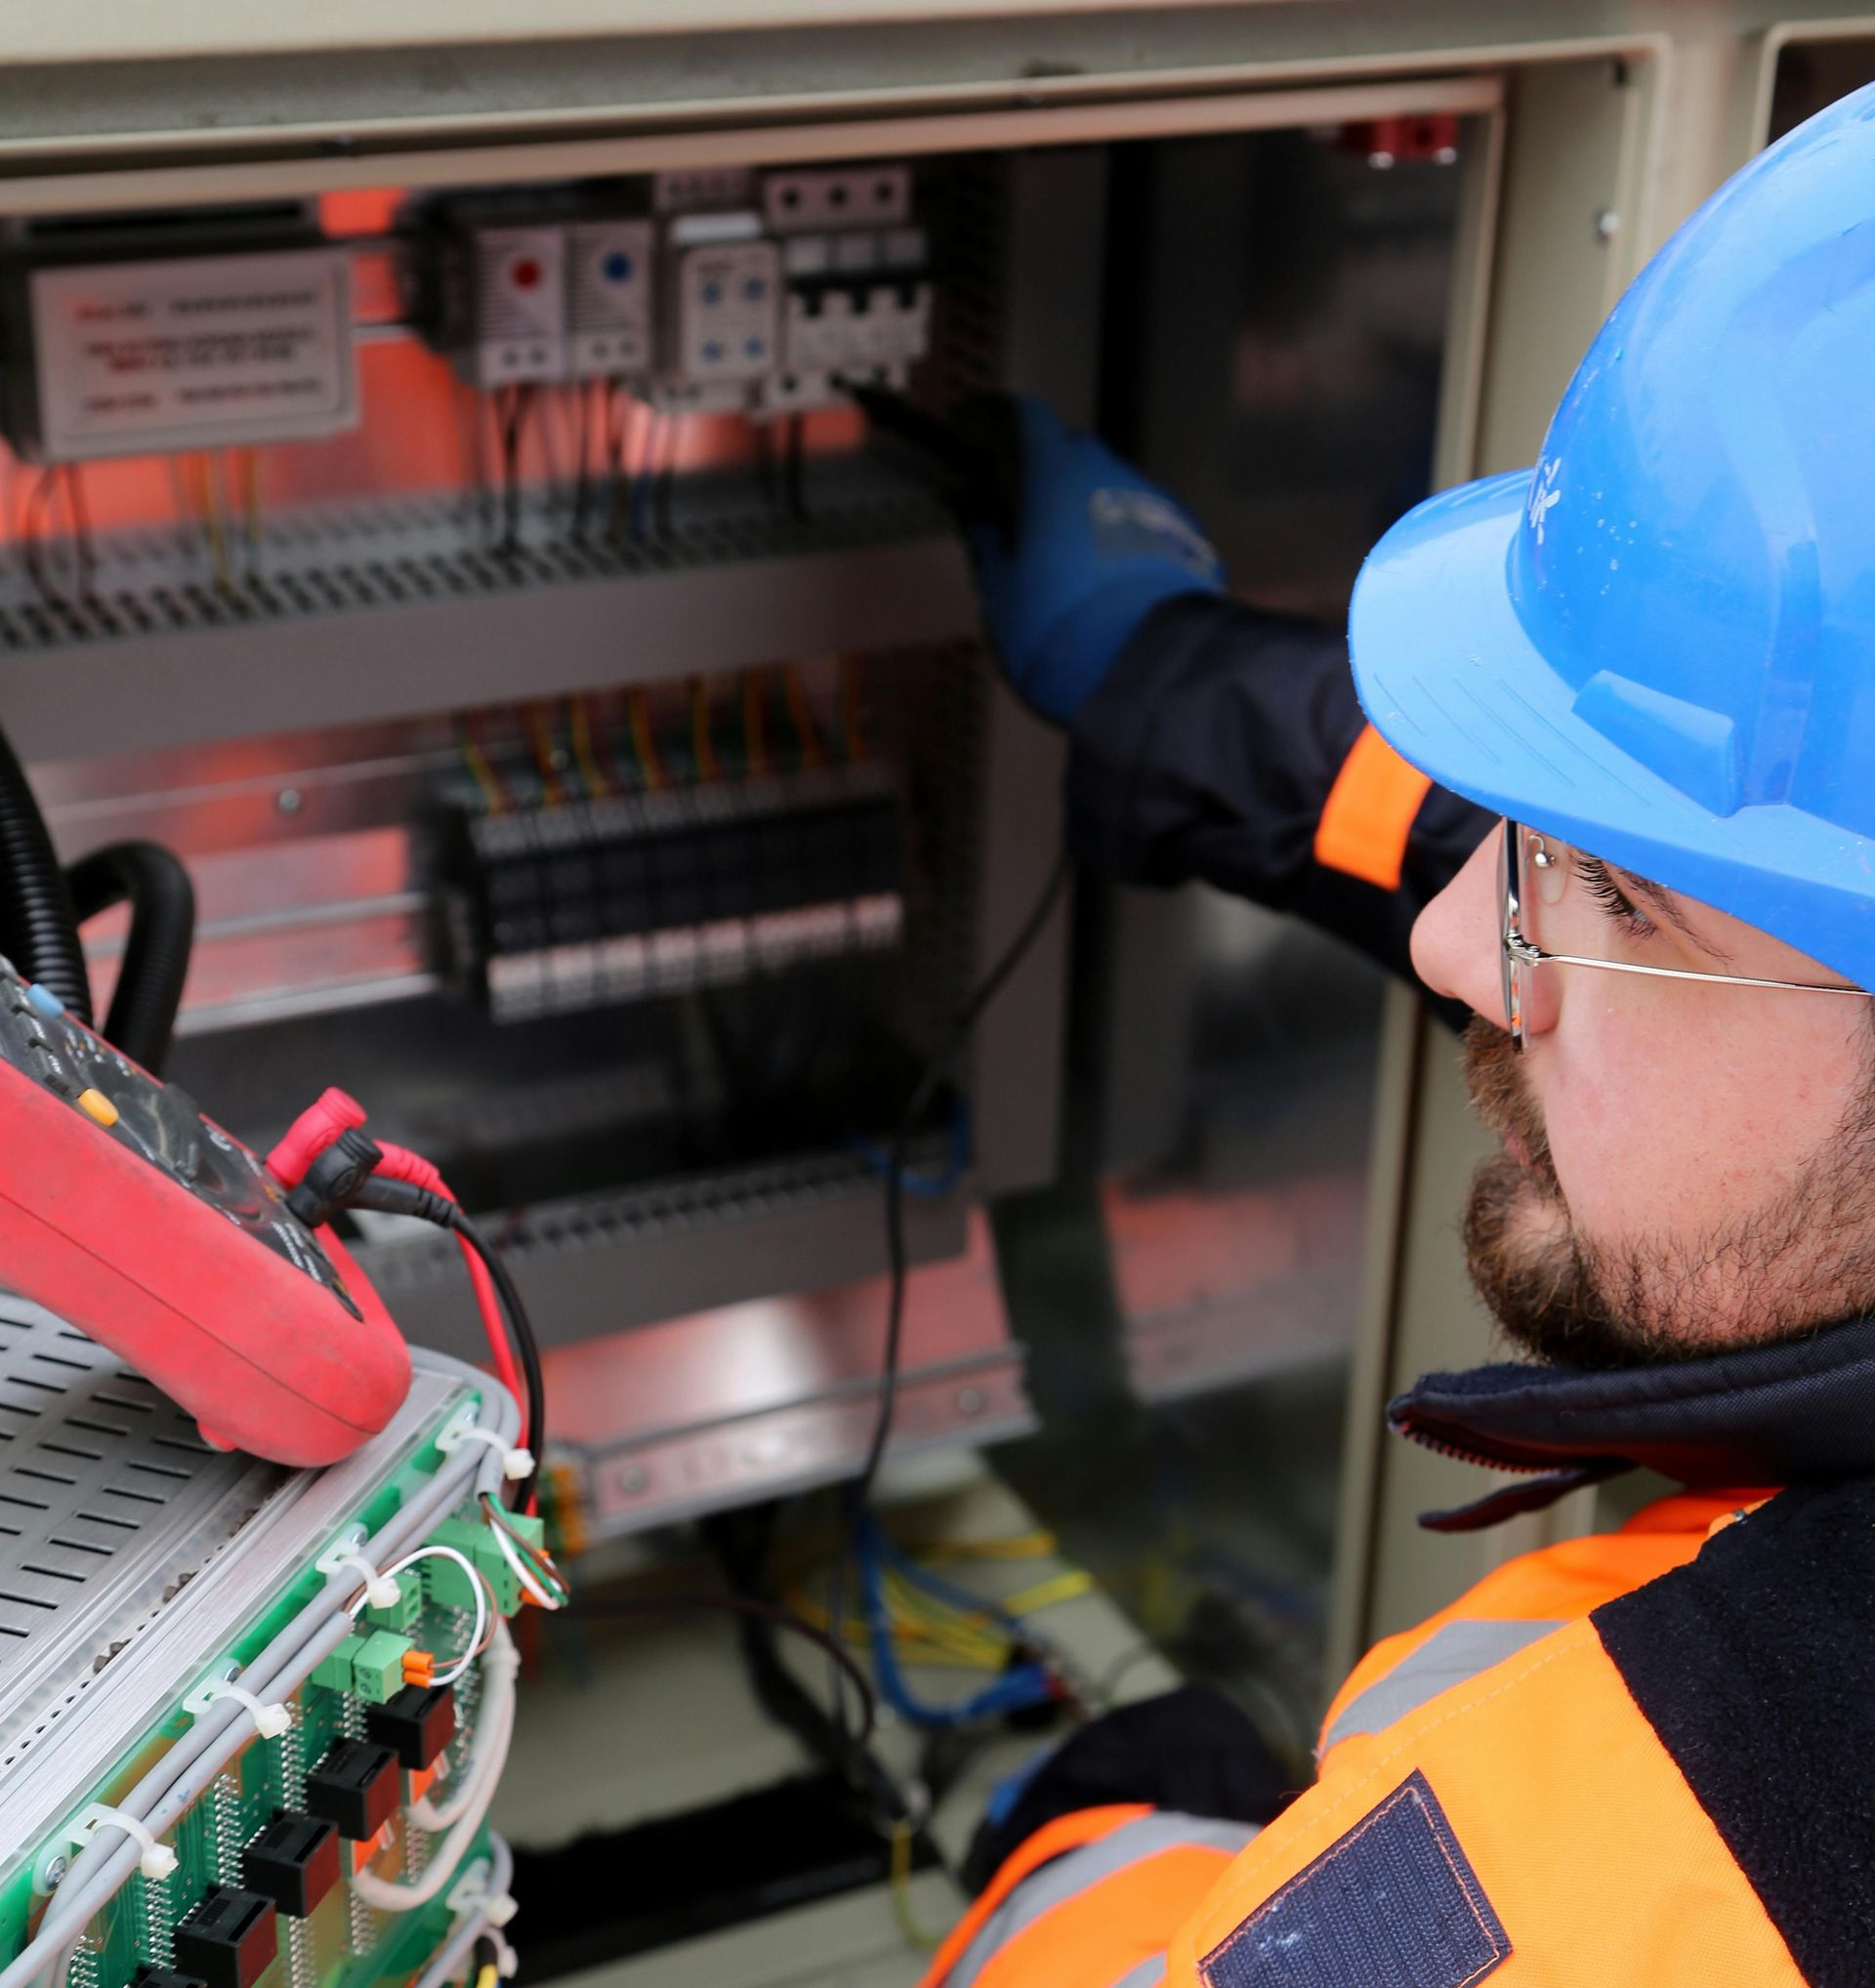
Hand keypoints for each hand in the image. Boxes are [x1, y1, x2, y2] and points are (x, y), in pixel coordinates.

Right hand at [967, 396, 1225, 725]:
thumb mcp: (1001, 595)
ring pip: (1112, 489)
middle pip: (1072, 451)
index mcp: (1055, 473)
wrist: (1151, 675)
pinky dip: (1122, 539)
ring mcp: (1157, 503)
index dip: (997, 423)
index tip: (977, 441)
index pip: (1025, 418)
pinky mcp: (1190, 539)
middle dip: (1044, 472)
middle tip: (1023, 514)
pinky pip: (1145, 524)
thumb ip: (986, 545)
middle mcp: (1110, 472)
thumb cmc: (1056, 631)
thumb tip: (976, 515)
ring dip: (1087, 508)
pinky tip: (1112, 582)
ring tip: (1069, 559)